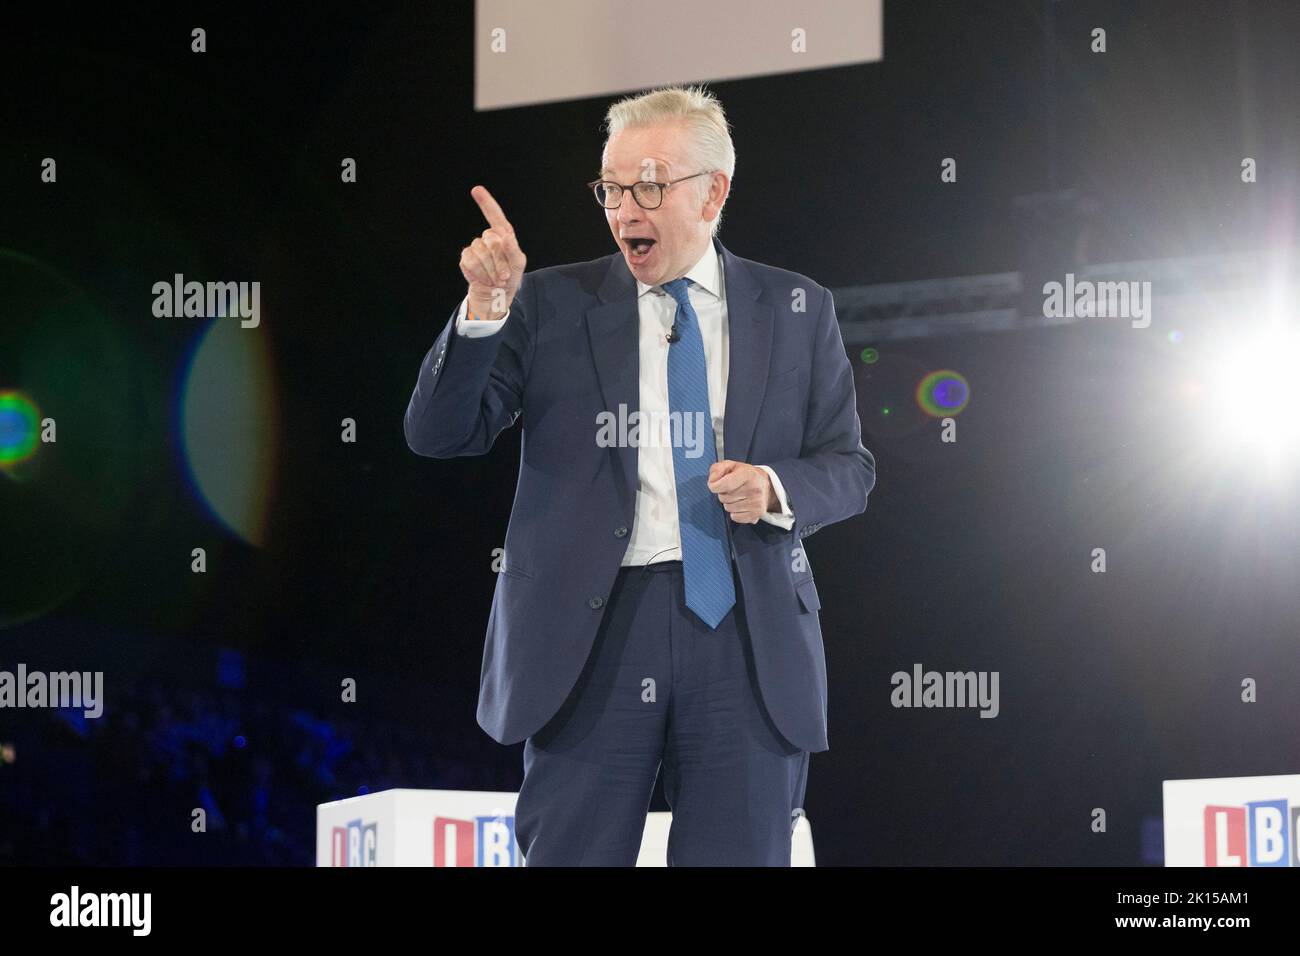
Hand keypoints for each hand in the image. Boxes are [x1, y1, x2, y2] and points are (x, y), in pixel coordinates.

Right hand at [460, 185, 526, 320]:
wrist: (495, 296)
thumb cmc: (510, 278)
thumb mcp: (518, 265)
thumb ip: (513, 250)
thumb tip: (505, 237)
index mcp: (503, 235)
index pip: (495, 215)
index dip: (486, 202)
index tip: (476, 190)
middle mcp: (488, 238)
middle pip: (492, 240)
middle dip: (500, 262)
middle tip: (505, 276)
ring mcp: (476, 248)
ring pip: (481, 253)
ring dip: (491, 271)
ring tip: (495, 280)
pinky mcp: (466, 258)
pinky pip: (470, 262)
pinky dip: (480, 274)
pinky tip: (483, 279)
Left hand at [707, 460, 776, 523]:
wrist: (765, 486)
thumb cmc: (745, 475)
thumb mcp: (731, 465)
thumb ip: (717, 468)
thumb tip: (713, 480)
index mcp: (748, 474)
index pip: (723, 485)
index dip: (714, 486)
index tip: (715, 485)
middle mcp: (755, 489)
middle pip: (723, 498)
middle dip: (724, 494)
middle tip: (732, 489)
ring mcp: (757, 503)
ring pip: (728, 508)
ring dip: (729, 503)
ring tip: (738, 496)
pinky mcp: (757, 514)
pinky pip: (735, 517)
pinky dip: (735, 513)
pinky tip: (742, 505)